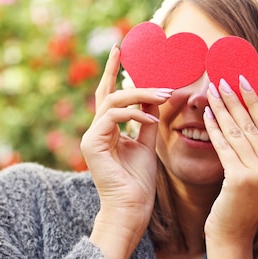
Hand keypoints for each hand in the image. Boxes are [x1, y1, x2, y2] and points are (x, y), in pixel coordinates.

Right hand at [81, 45, 171, 258]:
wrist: (132, 208)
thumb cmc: (139, 181)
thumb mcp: (148, 143)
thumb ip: (148, 119)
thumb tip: (155, 96)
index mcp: (108, 130)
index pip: (109, 95)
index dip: (113, 71)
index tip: (120, 50)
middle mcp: (97, 130)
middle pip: (109, 93)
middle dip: (125, 75)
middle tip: (156, 74)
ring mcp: (92, 137)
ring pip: (113, 101)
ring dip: (141, 95)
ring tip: (164, 96)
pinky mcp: (93, 144)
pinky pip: (113, 117)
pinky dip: (135, 114)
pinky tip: (153, 119)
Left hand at [203, 76, 257, 243]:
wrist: (232, 235)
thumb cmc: (241, 203)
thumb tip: (250, 113)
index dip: (255, 101)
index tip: (243, 81)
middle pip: (252, 127)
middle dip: (235, 101)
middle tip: (222, 81)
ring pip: (238, 134)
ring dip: (222, 109)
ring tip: (212, 92)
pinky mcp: (241, 179)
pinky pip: (225, 147)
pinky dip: (214, 128)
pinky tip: (207, 114)